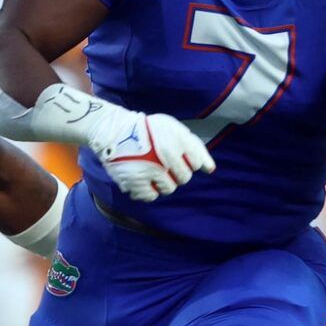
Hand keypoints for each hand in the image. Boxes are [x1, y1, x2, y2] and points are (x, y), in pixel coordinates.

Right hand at [87, 109, 215, 202]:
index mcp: (176, 141)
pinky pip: (151, 196)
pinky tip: (143, 178)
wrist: (115, 132)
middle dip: (177, 172)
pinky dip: (148, 190)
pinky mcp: (135, 182)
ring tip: (151, 169)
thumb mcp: (174, 129)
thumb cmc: (148, 130)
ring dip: (163, 181)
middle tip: (162, 163)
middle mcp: (165, 157)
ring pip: (169, 188)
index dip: (187, 160)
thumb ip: (194, 147)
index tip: (174, 154)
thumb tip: (210, 170)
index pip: (195, 163)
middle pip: (184, 178)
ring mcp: (150, 171)